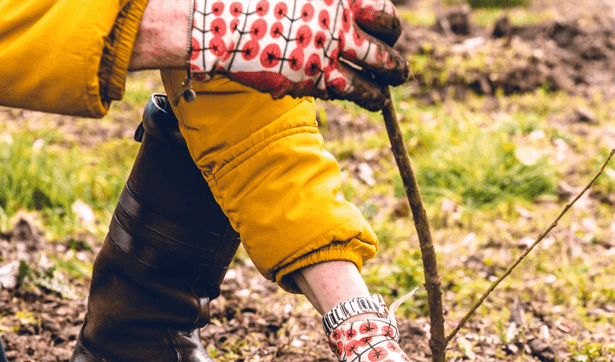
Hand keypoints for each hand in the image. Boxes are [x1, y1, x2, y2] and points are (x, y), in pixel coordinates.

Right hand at [189, 0, 408, 110]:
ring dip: (385, 85)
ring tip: (386, 91)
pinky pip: (351, 92)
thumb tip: (343, 3)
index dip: (388, 25)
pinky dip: (364, 96)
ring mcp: (326, 55)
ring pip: (376, 77)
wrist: (217, 21)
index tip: (384, 30)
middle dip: (395, 64)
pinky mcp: (311, 80)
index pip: (384, 15)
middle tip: (398, 70)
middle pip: (384, 50)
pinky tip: (369, 99)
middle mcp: (338, 26)